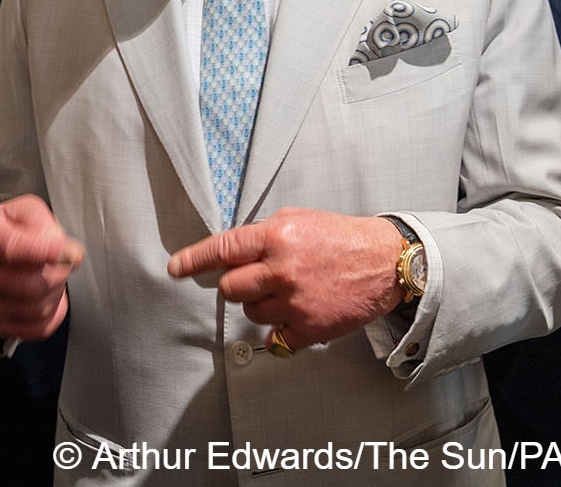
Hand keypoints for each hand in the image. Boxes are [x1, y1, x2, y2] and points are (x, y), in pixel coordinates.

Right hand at [0, 195, 82, 340]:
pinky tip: (46, 296)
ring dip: (56, 291)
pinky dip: (53, 312)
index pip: (11, 249)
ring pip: (40, 308)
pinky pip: (40, 328)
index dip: (43, 251)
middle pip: (33, 285)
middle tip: (60, 260)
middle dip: (59, 271)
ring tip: (48, 274)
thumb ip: (44, 223)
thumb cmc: (5, 232)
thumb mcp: (21, 212)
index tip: (68, 252)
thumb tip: (68, 252)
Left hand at [167, 208, 403, 350]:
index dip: (194, 260)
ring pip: (250, 312)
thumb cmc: (340, 238)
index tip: (175, 269)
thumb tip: (229, 252)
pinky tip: (295, 315)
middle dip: (238, 284)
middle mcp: (282, 270)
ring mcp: (295, 302)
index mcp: (276, 237)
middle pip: (230, 288)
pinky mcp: (309, 329)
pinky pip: (274, 339)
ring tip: (289, 292)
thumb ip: (262, 235)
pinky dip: (279, 331)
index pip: (223, 249)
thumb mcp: (298, 220)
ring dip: (261, 305)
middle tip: (260, 278)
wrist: (385, 263)